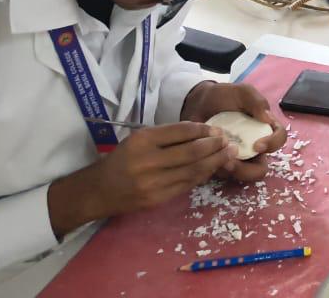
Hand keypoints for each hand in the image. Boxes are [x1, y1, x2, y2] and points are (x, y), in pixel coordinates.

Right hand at [47, 122, 233, 237]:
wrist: (99, 191)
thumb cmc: (122, 159)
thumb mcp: (139, 139)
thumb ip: (167, 135)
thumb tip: (203, 131)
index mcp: (142, 140)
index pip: (181, 131)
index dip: (203, 129)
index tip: (216, 128)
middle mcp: (148, 161)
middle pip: (192, 152)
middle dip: (215, 146)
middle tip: (229, 141)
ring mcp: (153, 183)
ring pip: (193, 171)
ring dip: (215, 162)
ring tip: (228, 154)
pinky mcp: (157, 199)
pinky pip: (186, 185)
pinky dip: (202, 175)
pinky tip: (212, 168)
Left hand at [181, 81, 287, 181]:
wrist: (197, 102)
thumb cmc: (223, 96)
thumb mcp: (242, 92)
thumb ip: (256, 101)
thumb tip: (268, 119)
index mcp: (264, 128)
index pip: (279, 139)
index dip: (273, 145)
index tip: (258, 145)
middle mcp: (253, 146)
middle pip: (261, 168)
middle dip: (250, 171)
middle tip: (233, 163)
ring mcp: (236, 156)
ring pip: (242, 175)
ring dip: (232, 172)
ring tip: (218, 162)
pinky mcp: (220, 162)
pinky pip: (222, 174)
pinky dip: (216, 169)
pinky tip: (206, 158)